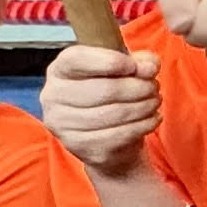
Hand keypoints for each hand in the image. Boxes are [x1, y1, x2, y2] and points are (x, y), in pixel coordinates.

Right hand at [39, 44, 162, 173]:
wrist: (106, 139)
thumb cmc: (110, 96)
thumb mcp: (122, 71)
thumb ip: (137, 61)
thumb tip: (149, 64)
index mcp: (59, 70)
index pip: (77, 59)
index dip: (111, 61)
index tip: (135, 66)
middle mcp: (52, 96)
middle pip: (104, 89)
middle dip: (138, 87)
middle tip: (154, 87)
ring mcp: (62, 124)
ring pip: (114, 113)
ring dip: (144, 106)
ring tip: (154, 102)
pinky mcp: (79, 146)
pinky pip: (119, 135)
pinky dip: (143, 125)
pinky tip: (152, 119)